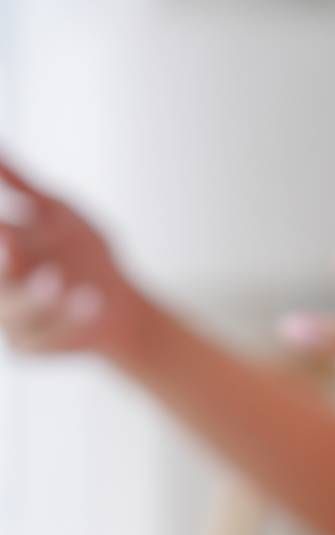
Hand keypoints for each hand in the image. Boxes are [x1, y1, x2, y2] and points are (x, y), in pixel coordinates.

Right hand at [0, 156, 146, 357]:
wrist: (118, 304)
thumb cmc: (82, 251)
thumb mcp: (54, 211)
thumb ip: (19, 184)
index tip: (7, 229)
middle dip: (2, 262)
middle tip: (10, 240)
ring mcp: (5, 318)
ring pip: (14, 310)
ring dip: (35, 297)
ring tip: (59, 279)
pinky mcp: (26, 347)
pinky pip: (47, 336)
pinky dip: (71, 318)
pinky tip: (93, 301)